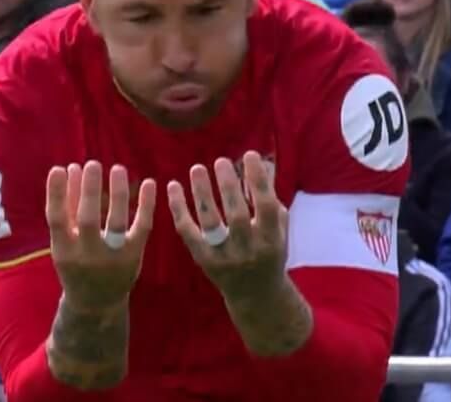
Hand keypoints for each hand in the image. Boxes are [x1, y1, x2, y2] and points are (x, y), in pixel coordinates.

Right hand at [47, 161, 156, 308]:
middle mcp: (88, 256)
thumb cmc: (75, 265)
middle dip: (89, 191)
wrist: (97, 302)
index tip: (60, 168)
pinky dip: (147, 204)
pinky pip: (142, 227)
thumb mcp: (63, 243)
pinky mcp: (135, 255)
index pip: (57, 219)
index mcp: (64, 252)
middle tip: (92, 164)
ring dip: (119, 193)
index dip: (57, 194)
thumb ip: (66, 209)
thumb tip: (69, 169)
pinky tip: (149, 182)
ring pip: (117, 222)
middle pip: (89, 220)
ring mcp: (114, 257)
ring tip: (117, 168)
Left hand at [166, 152, 288, 303]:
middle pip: (236, 215)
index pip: (265, 206)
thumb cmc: (269, 252)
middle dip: (228, 186)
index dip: (258, 180)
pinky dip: (178, 208)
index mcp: (270, 241)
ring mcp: (223, 257)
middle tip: (220, 161)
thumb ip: (270, 198)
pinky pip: (187, 232)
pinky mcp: (203, 259)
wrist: (256, 295)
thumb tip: (259, 162)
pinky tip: (173, 186)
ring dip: (202, 193)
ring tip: (197, 169)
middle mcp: (247, 250)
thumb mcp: (278, 229)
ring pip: (210, 223)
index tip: (249, 155)